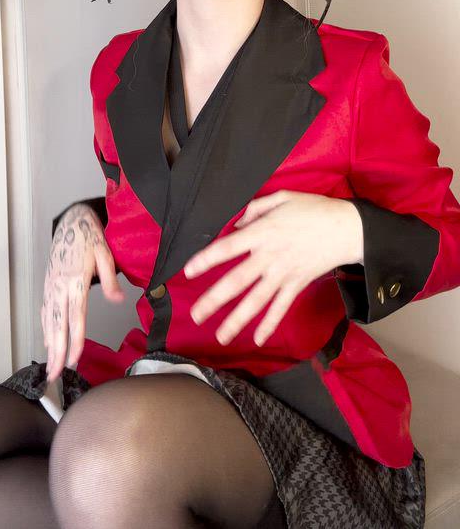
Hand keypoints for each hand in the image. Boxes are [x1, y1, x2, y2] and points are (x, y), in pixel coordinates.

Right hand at [40, 203, 124, 383]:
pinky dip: (45, 328)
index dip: (75, 341)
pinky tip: (48, 341)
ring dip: (50, 345)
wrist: (71, 221)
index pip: (76, 318)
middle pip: (58, 326)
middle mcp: (60, 286)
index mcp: (76, 281)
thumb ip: (110, 280)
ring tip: (51, 366)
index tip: (75, 360)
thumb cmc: (90, 236)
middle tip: (55, 375)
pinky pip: (45, 311)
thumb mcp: (106, 253)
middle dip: (57, 353)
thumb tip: (118, 300)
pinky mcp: (48, 284)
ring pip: (48, 321)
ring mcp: (51, 286)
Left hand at [183, 190, 362, 346]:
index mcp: (262, 232)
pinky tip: (257, 339)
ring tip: (220, 337)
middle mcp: (269, 256)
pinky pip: (281, 307)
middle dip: (214, 299)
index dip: (206, 259)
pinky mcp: (297, 284)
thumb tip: (238, 223)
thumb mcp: (283, 197)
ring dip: (237, 320)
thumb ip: (256, 208)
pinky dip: (270, 324)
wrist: (348, 228)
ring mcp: (283, 273)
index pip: (227, 248)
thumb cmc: (314, 209)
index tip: (188, 271)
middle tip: (195, 315)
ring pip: (256, 300)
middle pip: (237, 281)